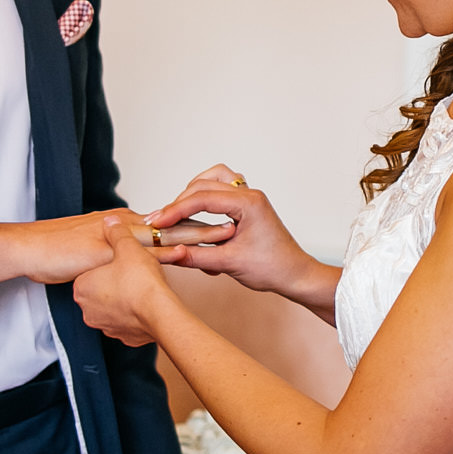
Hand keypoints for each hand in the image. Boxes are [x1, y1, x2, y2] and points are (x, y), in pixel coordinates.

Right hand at [0, 210, 220, 287]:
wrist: (28, 249)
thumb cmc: (55, 253)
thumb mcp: (93, 254)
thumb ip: (113, 255)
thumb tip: (130, 267)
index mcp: (124, 224)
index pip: (166, 222)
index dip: (193, 224)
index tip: (221, 226)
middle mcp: (125, 223)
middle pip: (174, 222)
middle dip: (205, 223)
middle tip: (236, 223)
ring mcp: (118, 234)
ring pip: (165, 233)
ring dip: (196, 233)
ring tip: (226, 233)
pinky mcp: (109, 248)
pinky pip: (142, 250)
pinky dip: (167, 251)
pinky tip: (187, 253)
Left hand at [74, 221, 177, 344]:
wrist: (160, 312)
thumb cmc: (141, 283)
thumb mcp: (127, 246)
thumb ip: (116, 232)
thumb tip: (112, 223)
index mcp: (82, 287)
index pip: (89, 270)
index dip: (107, 263)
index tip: (121, 261)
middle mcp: (88, 309)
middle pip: (100, 289)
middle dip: (115, 281)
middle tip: (132, 272)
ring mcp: (105, 326)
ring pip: (114, 307)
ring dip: (125, 298)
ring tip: (141, 286)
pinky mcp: (124, 336)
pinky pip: (128, 321)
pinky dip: (136, 313)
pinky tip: (147, 303)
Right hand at [144, 165, 326, 305]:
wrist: (295, 275)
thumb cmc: (272, 268)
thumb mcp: (229, 264)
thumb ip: (196, 256)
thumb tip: (168, 253)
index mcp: (248, 203)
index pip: (202, 198)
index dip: (175, 210)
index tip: (157, 222)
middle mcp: (249, 194)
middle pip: (204, 184)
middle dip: (180, 201)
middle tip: (162, 220)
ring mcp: (250, 198)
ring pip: (214, 178)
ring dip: (194, 192)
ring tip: (178, 212)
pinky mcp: (248, 206)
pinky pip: (223, 189)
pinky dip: (206, 196)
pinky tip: (197, 213)